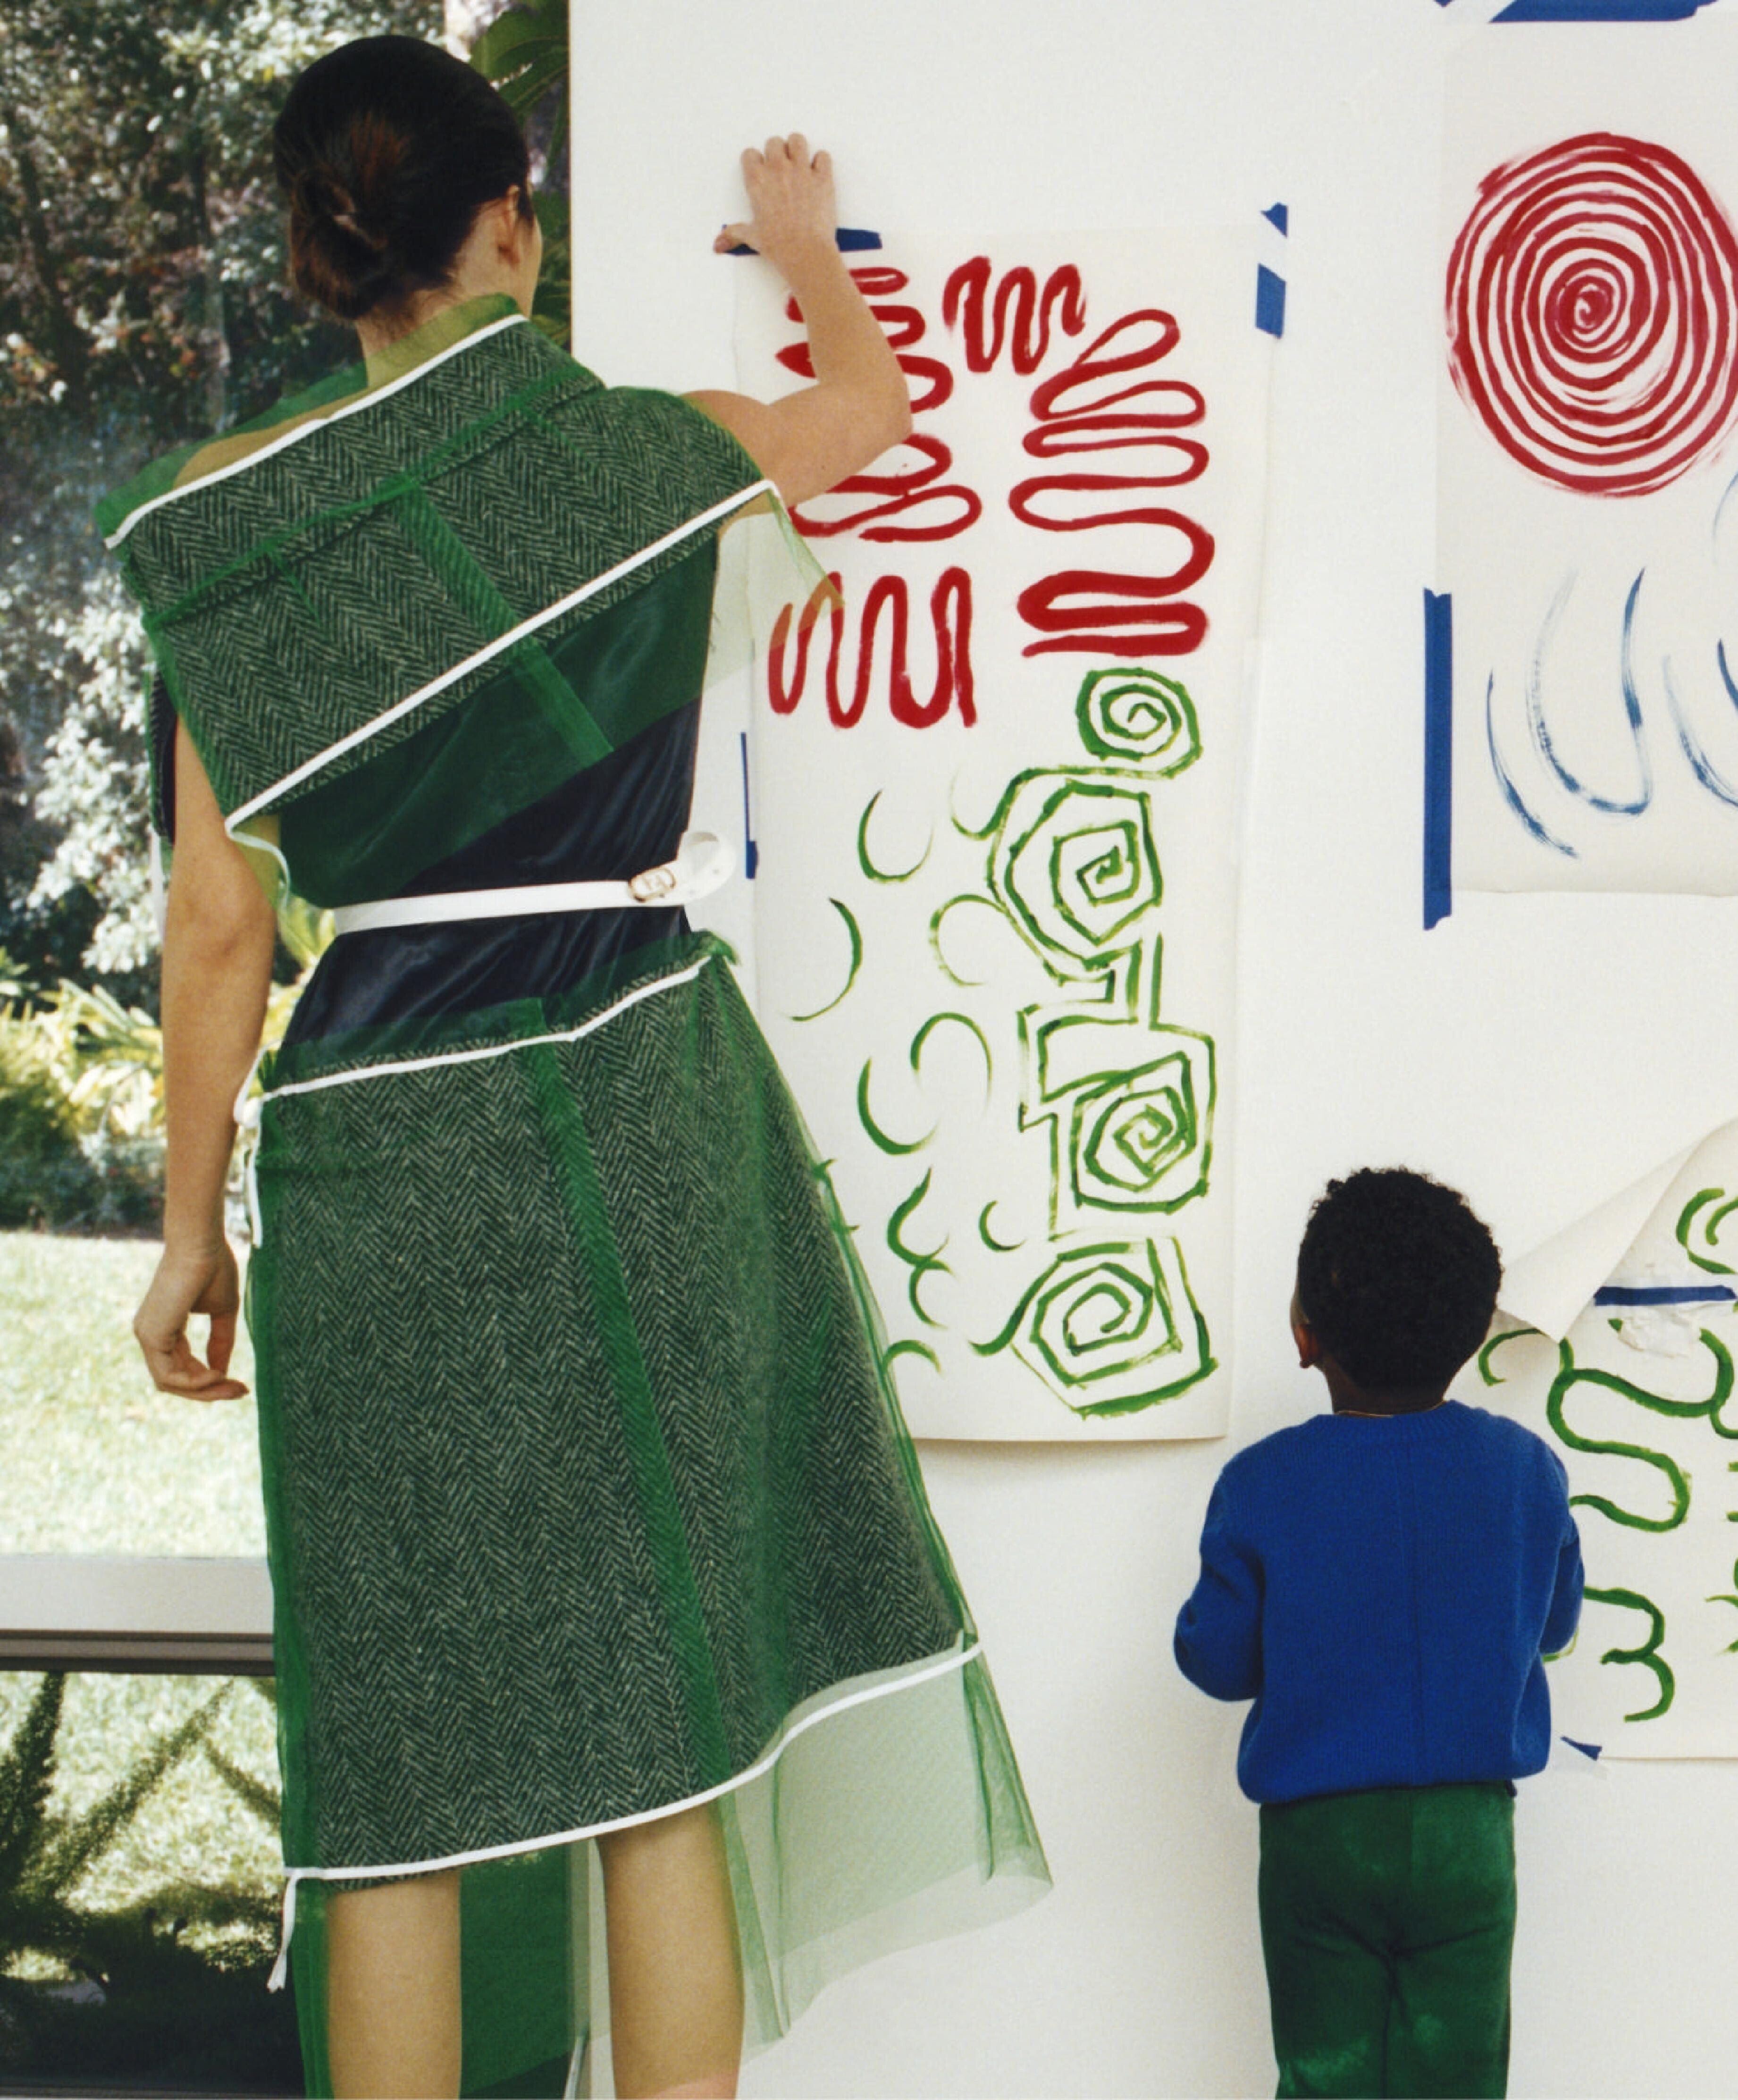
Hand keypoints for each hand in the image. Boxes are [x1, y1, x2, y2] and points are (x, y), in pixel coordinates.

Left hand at [134, 1239, 248, 1401]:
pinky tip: (218, 1375)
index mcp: (164, 1328)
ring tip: (233, 1386)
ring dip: (205, 1391)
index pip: (183, 1369)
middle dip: (210, 1392)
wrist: (201, 1244)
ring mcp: (147, 1336)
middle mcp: (151, 1335)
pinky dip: (194, 1382)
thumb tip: (221, 1371)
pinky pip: (169, 1375)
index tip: (241, 1385)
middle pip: (176, 1382)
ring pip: (171, 1384)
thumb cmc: (213, 1267)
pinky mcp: (152, 1335)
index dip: (212, 1381)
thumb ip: (221, 1341)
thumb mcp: (222, 1312)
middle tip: (241, 1392)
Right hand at [714, 134, 836, 278]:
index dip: (755, 162)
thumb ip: (734, 233)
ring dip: (797, 149)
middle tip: (781, 169)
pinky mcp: (822, 178)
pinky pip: (823, 156)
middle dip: (776, 153)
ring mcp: (802, 171)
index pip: (750, 154)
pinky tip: (818, 174)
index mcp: (757, 180)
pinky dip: (821, 162)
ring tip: (799, 164)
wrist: (805, 254)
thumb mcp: (752, 237)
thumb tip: (718, 243)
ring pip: (798, 141)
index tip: (760, 172)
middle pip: (774, 142)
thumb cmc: (777, 246)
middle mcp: (778, 169)